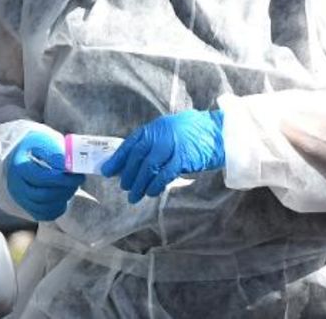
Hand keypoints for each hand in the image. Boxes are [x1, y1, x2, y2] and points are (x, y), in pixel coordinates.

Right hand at [4, 131, 85, 220]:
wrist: (24, 154)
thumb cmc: (36, 146)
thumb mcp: (44, 141)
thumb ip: (56, 153)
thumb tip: (68, 166)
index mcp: (19, 166)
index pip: (41, 177)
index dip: (62, 179)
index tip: (78, 176)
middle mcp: (16, 184)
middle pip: (43, 195)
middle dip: (65, 190)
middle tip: (77, 182)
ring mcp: (20, 197)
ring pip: (43, 207)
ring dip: (62, 199)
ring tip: (71, 188)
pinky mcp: (26, 205)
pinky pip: (43, 214)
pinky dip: (56, 209)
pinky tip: (63, 197)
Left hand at [101, 109, 224, 203]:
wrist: (218, 133)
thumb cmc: (191, 135)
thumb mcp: (168, 133)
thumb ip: (152, 145)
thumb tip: (131, 163)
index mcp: (154, 129)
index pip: (130, 145)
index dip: (117, 159)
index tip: (107, 171)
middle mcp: (160, 135)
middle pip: (137, 158)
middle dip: (128, 174)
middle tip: (124, 187)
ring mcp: (171, 146)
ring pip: (149, 167)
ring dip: (139, 184)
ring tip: (134, 195)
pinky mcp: (183, 158)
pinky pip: (164, 174)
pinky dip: (156, 185)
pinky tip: (151, 192)